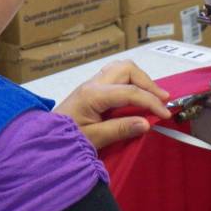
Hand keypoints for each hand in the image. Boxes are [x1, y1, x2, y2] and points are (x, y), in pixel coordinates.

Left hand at [55, 60, 170, 149]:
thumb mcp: (93, 139)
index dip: (151, 102)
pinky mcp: (93, 89)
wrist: (44, 141)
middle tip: (162, 100)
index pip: (130, 92)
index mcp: (92, 95)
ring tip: (153, 96)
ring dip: (140, 79)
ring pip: (122, 68)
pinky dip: (132, 83)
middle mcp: (93, 84)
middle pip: (127, 69)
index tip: (166, 114)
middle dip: (148, 83)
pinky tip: (139, 97)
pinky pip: (116, 77)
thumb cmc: (65, 140)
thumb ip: (119, 130)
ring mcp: (92, 84)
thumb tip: (146, 123)